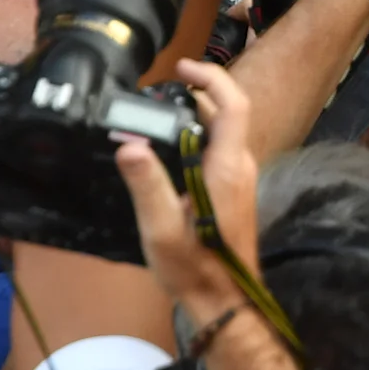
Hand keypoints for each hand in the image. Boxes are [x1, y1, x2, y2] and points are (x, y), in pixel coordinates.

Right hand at [116, 59, 261, 317]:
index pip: (233, 106)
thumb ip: (147, 185)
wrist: (224, 301)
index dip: (212, 78)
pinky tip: (169, 151)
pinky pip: (219, 150)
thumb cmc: (194, 267)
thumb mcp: (161, 228)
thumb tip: (129, 143)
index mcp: (226, 167)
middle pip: (228, 113)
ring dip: (197, 115)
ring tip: (158, 115)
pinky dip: (198, 137)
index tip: (180, 68)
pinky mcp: (233, 191)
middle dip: (198, 93)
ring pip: (224, 132)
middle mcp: (239, 166)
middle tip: (159, 91)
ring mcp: (239, 179)